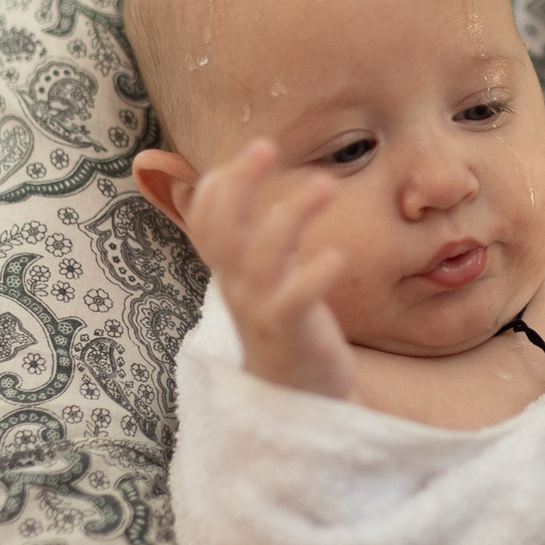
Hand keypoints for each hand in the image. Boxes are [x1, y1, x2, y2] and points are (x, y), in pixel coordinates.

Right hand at [186, 140, 354, 399]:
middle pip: (223, 230)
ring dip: (291, 214)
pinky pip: (294, 301)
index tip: (254, 148)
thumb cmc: (287, 329)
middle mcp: (239, 288)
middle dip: (240, 184)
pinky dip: (313, 275)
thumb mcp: (267, 280)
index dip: (221, 183)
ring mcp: (261, 310)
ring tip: (326, 183)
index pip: (208, 221)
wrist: (297, 399)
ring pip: (261, 257)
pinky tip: (336, 255)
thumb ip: (262, 241)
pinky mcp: (291, 333)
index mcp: (233, 272)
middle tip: (265, 145)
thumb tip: (260, 196)